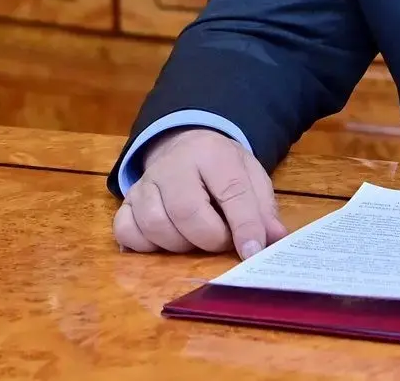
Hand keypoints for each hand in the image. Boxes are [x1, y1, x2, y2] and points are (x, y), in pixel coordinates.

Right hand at [112, 128, 287, 257]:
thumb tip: (274, 241)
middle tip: (222, 239)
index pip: (231, 191)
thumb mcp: (251, 176)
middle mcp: (173, 165)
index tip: (253, 252)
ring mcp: (144, 184)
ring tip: (195, 237)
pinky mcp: (126, 202)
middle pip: (186, 212)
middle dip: (210, 238)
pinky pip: (127, 232)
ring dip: (180, 244)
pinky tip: (165, 241)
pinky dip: (146, 245)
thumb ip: (263, 209)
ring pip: (155, 226)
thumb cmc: (222, 169)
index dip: (245, 226)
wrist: (185, 147)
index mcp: (213, 153)